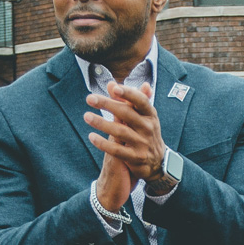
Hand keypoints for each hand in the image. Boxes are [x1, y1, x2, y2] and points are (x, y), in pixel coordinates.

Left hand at [85, 83, 162, 210]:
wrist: (157, 161)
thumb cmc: (145, 132)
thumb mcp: (141, 116)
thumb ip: (125, 100)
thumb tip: (111, 84)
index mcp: (150, 115)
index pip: (140, 101)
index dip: (128, 93)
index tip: (114, 88)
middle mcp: (148, 128)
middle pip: (126, 114)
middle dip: (107, 104)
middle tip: (90, 98)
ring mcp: (142, 143)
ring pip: (120, 132)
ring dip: (101, 123)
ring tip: (86, 116)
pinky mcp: (135, 158)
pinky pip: (117, 150)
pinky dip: (103, 143)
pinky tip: (91, 136)